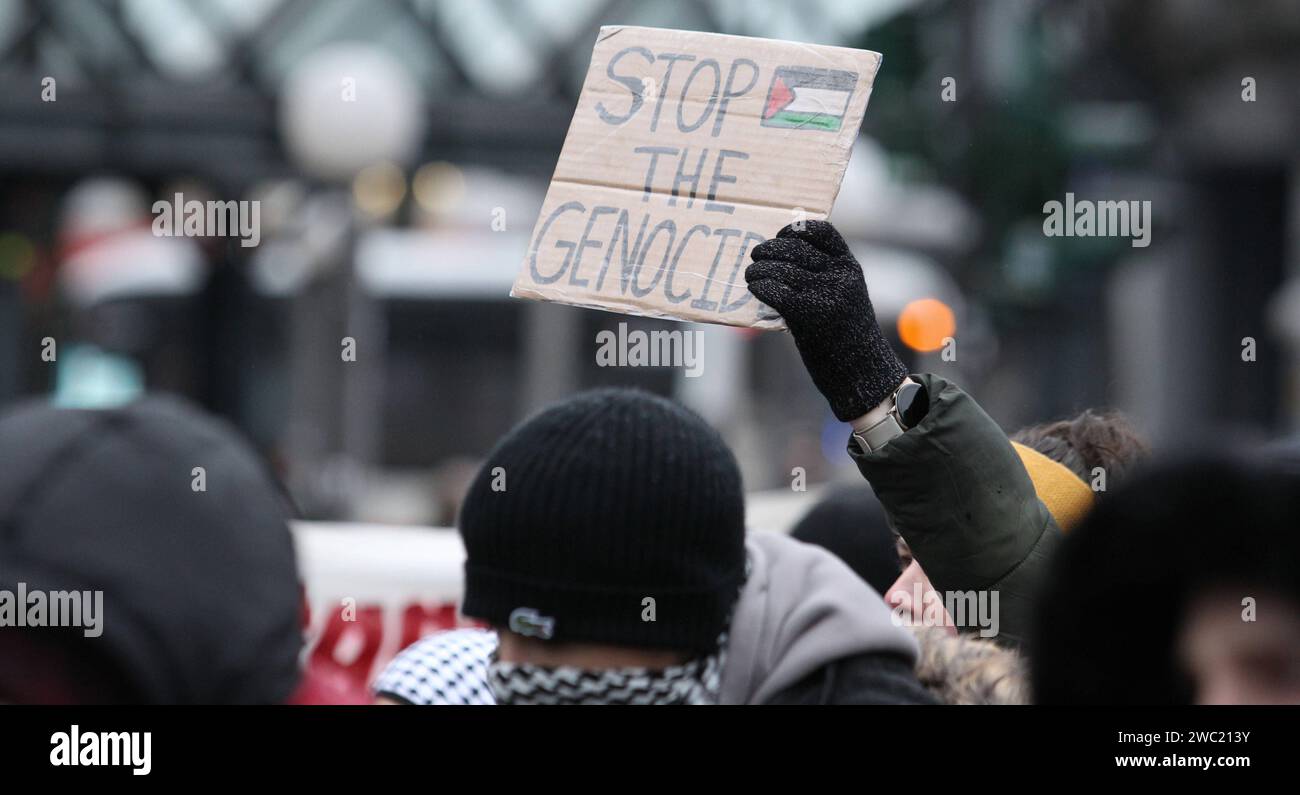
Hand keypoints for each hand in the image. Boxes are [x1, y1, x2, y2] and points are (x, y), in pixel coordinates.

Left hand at [746, 220, 906, 420]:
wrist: (861, 370)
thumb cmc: (847, 336)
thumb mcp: (846, 296)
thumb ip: (826, 277)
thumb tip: (783, 262)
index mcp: (850, 267)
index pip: (822, 231)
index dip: (796, 230)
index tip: (781, 235)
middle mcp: (839, 276)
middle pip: (795, 249)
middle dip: (770, 249)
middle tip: (756, 255)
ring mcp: (825, 293)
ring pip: (782, 269)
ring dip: (759, 269)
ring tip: (750, 274)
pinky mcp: (809, 314)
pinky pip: (776, 290)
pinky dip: (761, 286)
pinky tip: (755, 288)